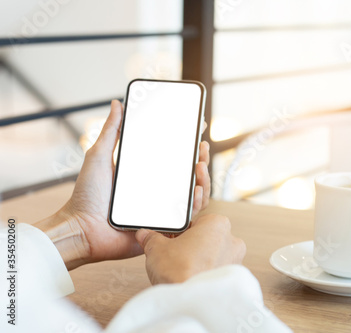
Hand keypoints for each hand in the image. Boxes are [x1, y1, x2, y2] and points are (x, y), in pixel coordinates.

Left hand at [35, 100, 210, 269]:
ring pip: (194, 195)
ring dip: (203, 180)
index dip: (189, 146)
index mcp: (147, 175)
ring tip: (200, 167)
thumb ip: (111, 131)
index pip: (175, 159)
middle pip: (189, 176)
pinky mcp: (164, 228)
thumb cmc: (87, 195)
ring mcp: (163, 210)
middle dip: (201, 160)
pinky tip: (196, 191)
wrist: (81, 228)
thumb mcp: (99, 156)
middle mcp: (158, 191)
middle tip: (201, 147)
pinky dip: (196, 203)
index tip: (198, 130)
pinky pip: (187, 217)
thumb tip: (117, 103)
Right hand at [135, 214, 245, 283]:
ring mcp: (235, 261)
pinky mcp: (233, 280)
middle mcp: (232, 240)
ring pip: (214, 257)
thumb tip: (146, 235)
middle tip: (176, 257)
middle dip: (192, 247)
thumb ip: (152, 238)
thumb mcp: (156, 248)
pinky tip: (192, 281)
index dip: (181, 233)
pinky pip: (217, 273)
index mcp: (217, 224)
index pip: (196, 223)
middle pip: (207, 239)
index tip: (172, 241)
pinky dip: (207, 275)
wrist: (189, 302)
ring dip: (200, 262)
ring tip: (183, 271)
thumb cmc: (179, 272)